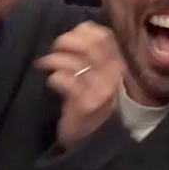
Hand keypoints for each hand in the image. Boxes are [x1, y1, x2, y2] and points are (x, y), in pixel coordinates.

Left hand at [36, 22, 123, 149]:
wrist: (95, 139)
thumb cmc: (97, 102)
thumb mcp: (103, 76)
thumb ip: (97, 55)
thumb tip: (79, 31)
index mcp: (122, 65)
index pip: (106, 36)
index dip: (83, 31)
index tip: (70, 35)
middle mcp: (115, 75)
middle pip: (90, 45)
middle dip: (66, 41)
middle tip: (55, 48)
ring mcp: (101, 90)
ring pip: (74, 62)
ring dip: (54, 59)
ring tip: (46, 64)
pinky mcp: (85, 104)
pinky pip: (64, 81)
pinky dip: (53, 77)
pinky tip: (52, 81)